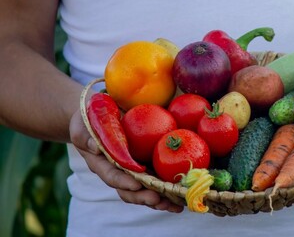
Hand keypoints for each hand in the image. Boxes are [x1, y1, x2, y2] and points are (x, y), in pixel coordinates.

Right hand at [69, 110, 183, 212]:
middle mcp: (118, 172)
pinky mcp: (147, 167)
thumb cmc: (90, 118)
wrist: (100, 115)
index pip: (112, 176)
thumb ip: (86, 135)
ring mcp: (133, 172)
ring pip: (145, 191)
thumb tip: (94, 147)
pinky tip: (182, 196)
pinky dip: (169, 191)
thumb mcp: (83, 124)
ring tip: (174, 205)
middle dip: (144, 197)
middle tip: (159, 199)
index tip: (136, 184)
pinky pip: (157, 182)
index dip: (123, 182)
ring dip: (160, 200)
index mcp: (101, 164)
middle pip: (130, 191)